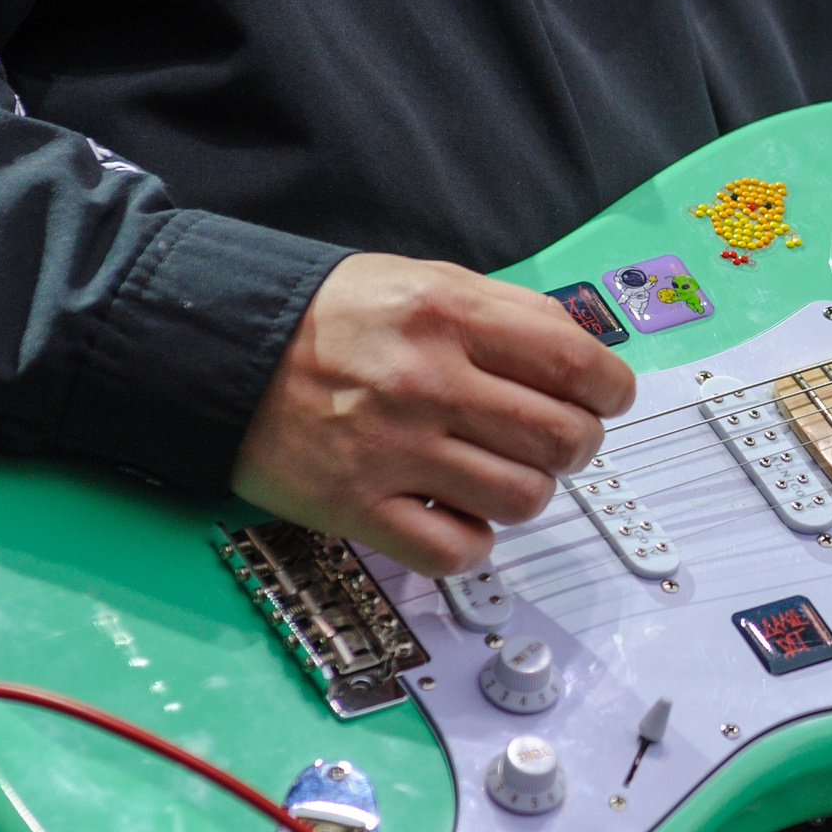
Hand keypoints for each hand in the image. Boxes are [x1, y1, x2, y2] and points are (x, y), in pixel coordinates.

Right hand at [232, 252, 635, 575]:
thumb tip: (584, 358)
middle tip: (555, 442)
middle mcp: (427, 381)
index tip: (606, 401)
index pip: (577, 366)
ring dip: (527, 492)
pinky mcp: (357, 507)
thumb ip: (505, 313)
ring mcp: (392, 450)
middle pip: (562, 439)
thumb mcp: (422, 281)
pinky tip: (458, 514)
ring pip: (522, 499)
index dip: (611, 392)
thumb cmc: (330, 319)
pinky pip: (457, 550)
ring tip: (500, 474)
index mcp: (449, 314)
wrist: (220, 350)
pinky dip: (473, 541)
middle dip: (577, 446)